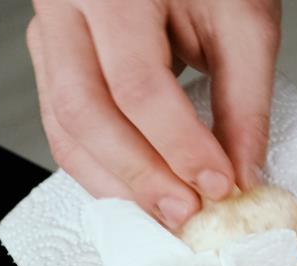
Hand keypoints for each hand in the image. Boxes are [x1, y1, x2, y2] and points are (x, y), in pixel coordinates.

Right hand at [27, 0, 280, 228]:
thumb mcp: (245, 23)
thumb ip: (245, 102)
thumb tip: (242, 176)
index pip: (138, 84)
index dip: (180, 146)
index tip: (221, 186)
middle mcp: (67, 6)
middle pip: (85, 111)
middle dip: (139, 175)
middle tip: (186, 214)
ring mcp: (51, 32)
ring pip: (64, 126)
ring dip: (116, 183)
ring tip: (167, 214)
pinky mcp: (55, 58)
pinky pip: (65, 125)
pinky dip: (103, 167)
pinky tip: (141, 192)